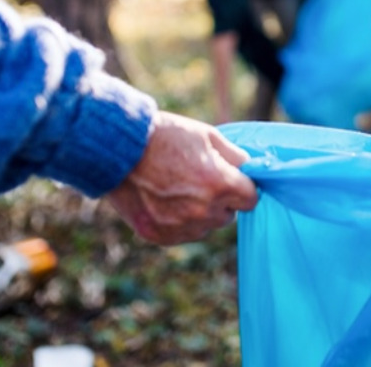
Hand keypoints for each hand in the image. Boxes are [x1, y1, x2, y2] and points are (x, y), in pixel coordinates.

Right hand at [106, 111, 258, 244]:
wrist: (119, 150)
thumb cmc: (166, 137)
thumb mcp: (207, 135)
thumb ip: (235, 156)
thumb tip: (251, 169)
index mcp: (219, 185)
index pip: (251, 199)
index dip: (244, 188)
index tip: (234, 180)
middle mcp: (203, 211)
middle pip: (228, 215)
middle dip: (221, 200)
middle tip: (200, 180)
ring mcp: (180, 227)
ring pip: (205, 227)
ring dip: (200, 213)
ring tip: (178, 188)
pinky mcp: (159, 235)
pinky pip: (182, 234)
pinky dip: (178, 222)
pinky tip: (164, 200)